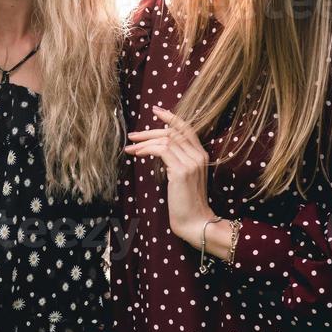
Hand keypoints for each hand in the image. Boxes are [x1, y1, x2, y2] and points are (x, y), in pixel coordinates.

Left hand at [124, 105, 213, 240]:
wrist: (195, 221)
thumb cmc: (185, 202)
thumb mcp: (182, 176)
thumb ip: (176, 160)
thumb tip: (157, 148)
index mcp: (201, 155)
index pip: (186, 128)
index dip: (170, 117)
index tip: (156, 110)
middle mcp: (198, 155)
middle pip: (173, 132)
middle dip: (150, 131)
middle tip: (132, 135)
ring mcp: (191, 162)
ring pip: (166, 139)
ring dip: (144, 142)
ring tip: (130, 148)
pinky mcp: (181, 171)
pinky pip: (162, 150)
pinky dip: (147, 149)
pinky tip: (138, 154)